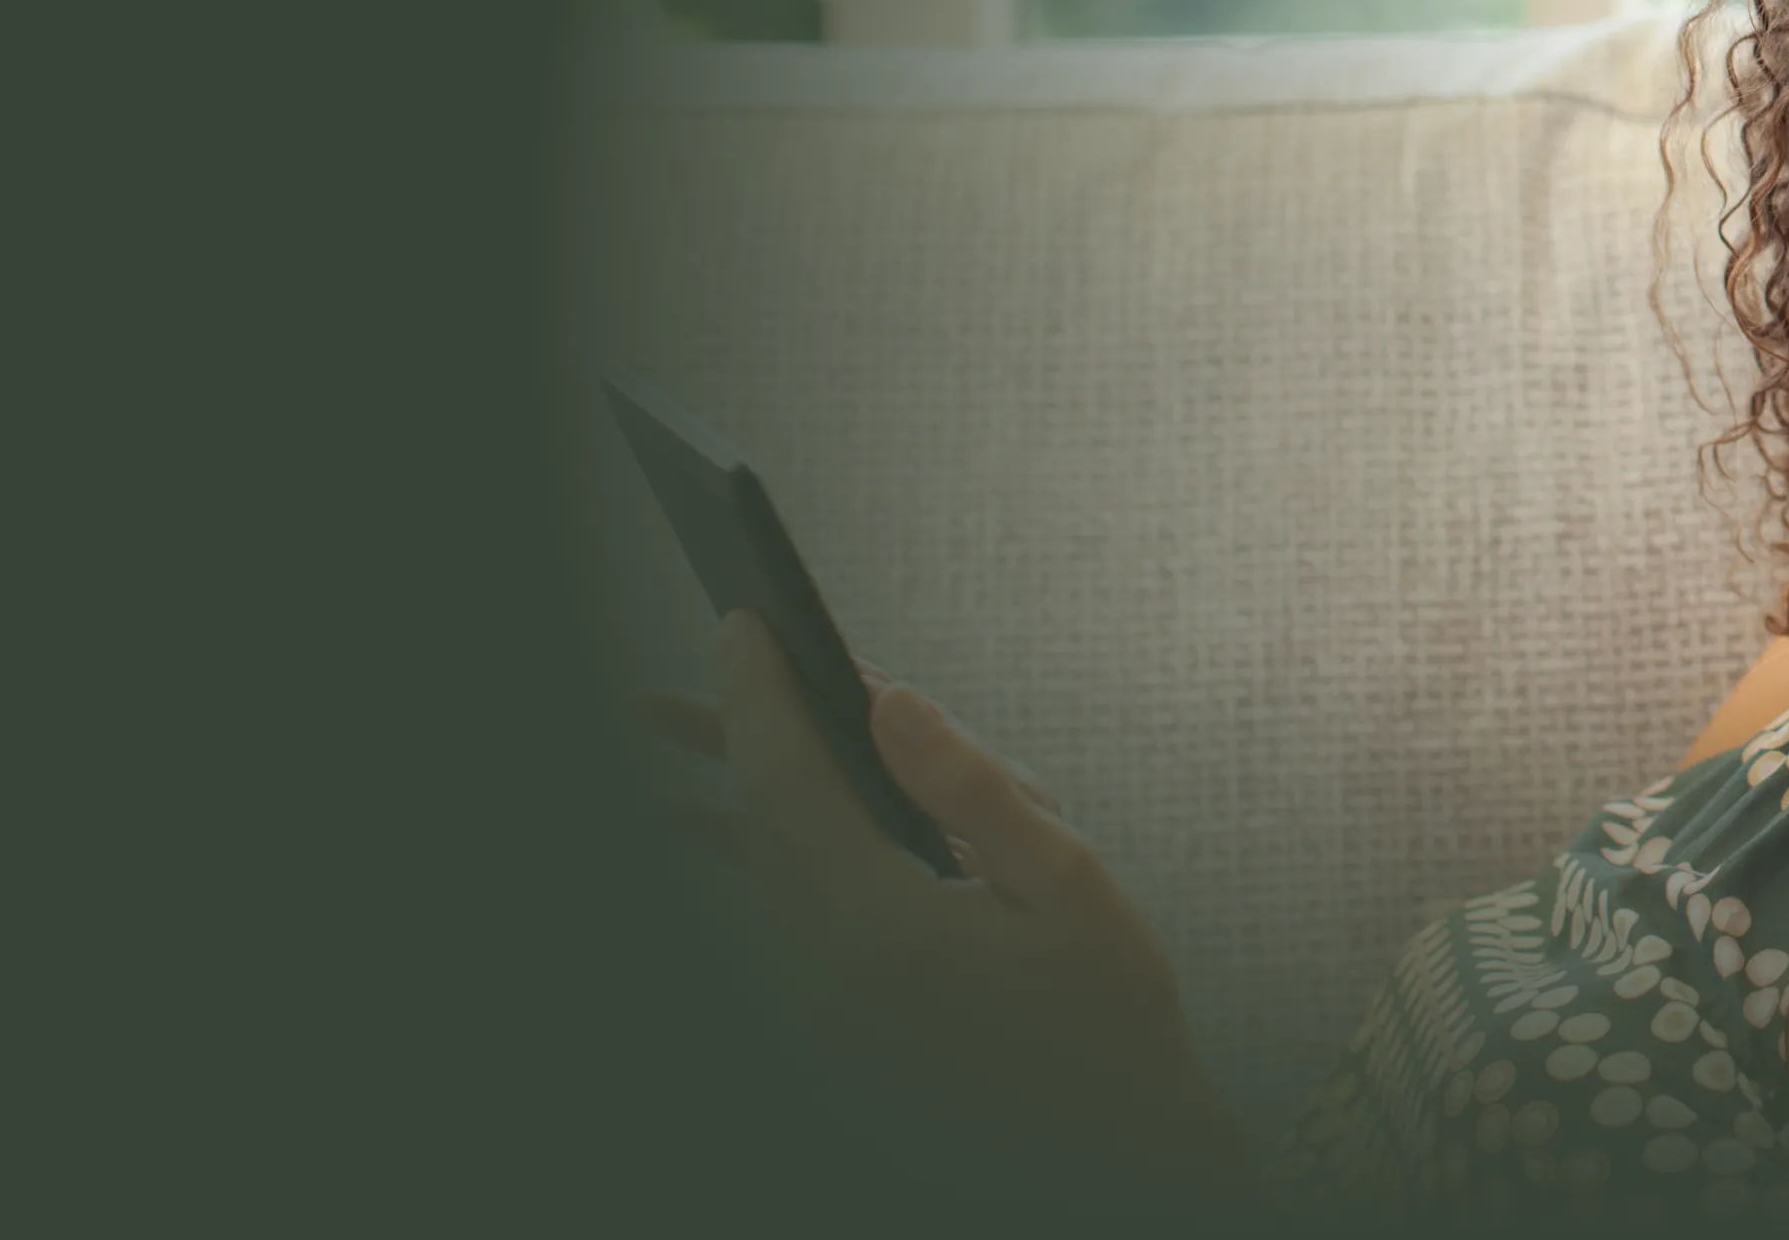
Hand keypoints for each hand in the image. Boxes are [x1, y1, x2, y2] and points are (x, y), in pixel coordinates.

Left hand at [647, 613, 1255, 1203]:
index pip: (791, 786)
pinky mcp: (827, 1039)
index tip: (743, 624)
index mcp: (883, 937)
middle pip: (754, 827)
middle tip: (694, 667)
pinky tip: (720, 827)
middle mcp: (825, 984)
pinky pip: (775, 922)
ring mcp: (817, 1020)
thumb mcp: (1069, 883)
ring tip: (670, 736)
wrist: (1118, 1164)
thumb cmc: (1114, 1022)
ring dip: (727, 797)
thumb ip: (972, 787)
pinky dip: (760, 857)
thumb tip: (889, 700)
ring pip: (756, 877)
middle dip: (728, 736)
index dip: (760, 697)